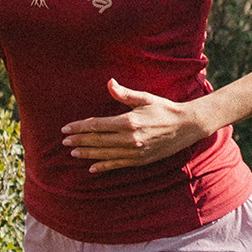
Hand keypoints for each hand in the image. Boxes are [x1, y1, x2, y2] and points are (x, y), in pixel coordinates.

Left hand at [61, 79, 213, 172]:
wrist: (187, 126)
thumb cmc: (164, 109)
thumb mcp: (145, 98)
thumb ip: (125, 94)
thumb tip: (109, 83)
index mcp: (128, 121)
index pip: (97, 126)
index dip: (79, 128)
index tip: (66, 129)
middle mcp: (130, 139)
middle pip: (98, 141)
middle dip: (79, 141)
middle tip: (64, 142)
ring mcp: (135, 151)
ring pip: (105, 154)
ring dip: (88, 154)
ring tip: (73, 154)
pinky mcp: (140, 160)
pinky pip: (118, 165)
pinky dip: (104, 167)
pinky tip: (92, 169)